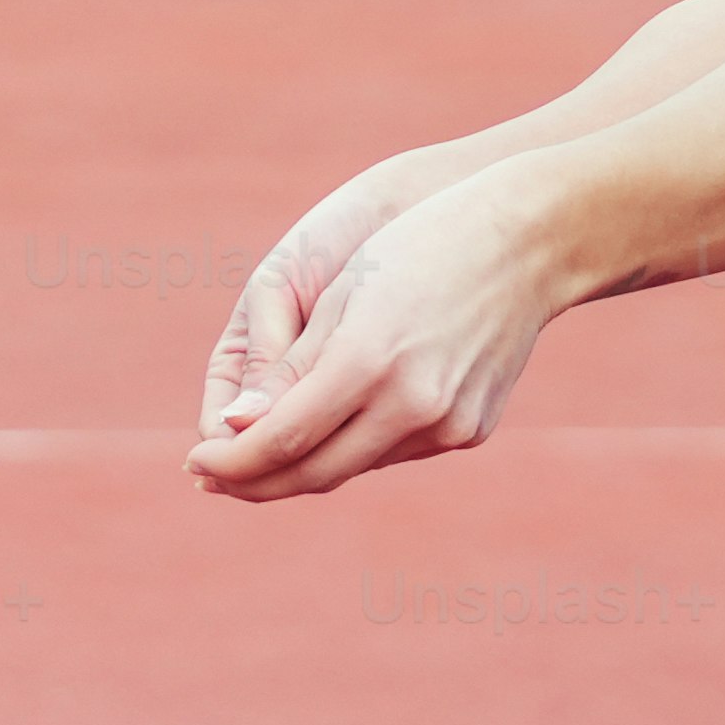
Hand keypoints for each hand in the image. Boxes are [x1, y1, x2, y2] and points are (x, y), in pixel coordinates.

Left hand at [190, 172, 569, 501]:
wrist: (530, 243)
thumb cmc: (421, 247)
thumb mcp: (343, 294)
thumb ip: (288, 371)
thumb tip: (233, 429)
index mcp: (369, 360)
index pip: (279, 437)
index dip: (229, 459)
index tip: (194, 462)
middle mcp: (411, 404)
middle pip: (312, 471)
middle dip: (255, 481)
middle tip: (214, 478)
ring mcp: (447, 425)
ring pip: (354, 467)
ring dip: (306, 463)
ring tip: (265, 453)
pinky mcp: (470, 432)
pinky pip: (395, 452)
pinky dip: (358, 445)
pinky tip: (339, 428)